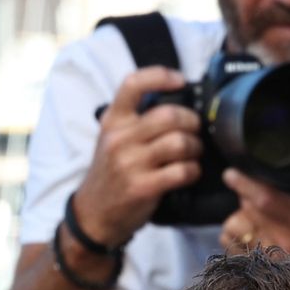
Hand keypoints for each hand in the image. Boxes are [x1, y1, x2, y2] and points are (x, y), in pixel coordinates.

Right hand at [74, 66, 205, 245]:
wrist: (94, 213)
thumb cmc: (110, 173)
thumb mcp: (111, 138)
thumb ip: (135, 120)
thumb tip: (176, 102)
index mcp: (112, 120)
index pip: (133, 84)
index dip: (160, 76)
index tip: (180, 81)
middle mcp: (119, 138)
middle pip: (169, 115)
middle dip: (192, 122)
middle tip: (195, 130)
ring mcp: (130, 163)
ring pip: (179, 143)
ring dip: (195, 147)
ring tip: (193, 153)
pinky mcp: (143, 187)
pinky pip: (182, 171)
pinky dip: (193, 170)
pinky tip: (190, 172)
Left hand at [218, 170, 289, 269]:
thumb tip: (271, 161)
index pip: (266, 200)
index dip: (245, 184)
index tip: (231, 174)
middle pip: (248, 210)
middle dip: (246, 196)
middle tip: (256, 194)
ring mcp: (273, 261)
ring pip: (234, 226)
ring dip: (240, 216)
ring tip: (258, 216)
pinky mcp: (260, 270)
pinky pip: (228, 242)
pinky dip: (235, 233)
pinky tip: (252, 232)